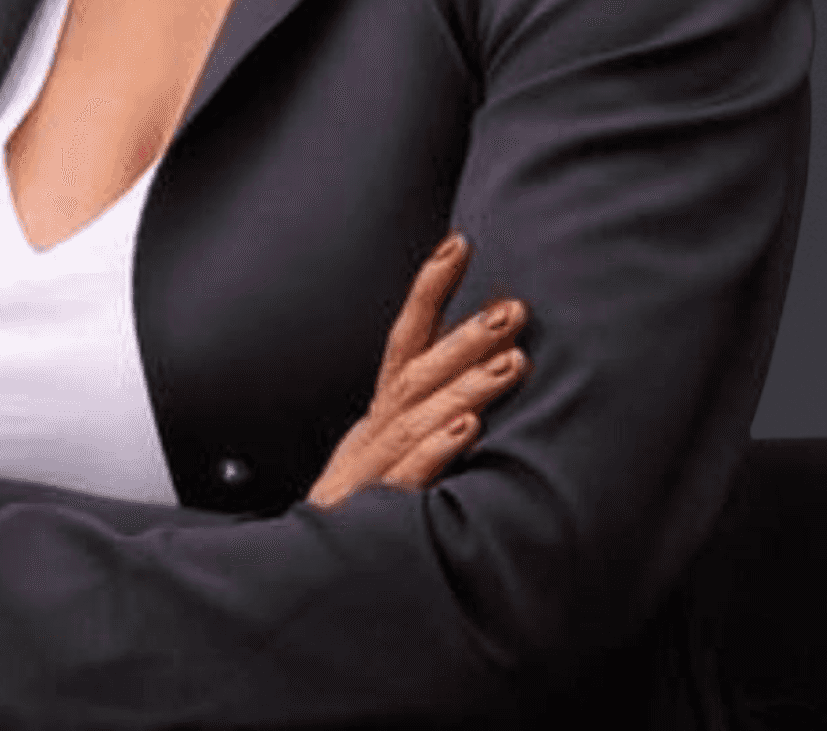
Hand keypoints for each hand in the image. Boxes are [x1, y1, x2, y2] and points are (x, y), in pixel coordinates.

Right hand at [306, 232, 528, 508]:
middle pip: (416, 373)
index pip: (405, 340)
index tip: (458, 243)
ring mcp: (369, 472)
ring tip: (511, 361)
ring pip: (416, 418)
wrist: (313, 583)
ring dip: (464, 385)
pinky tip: (467, 429)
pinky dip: (435, 451)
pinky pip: (406, 478)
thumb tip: (492, 376)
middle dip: (464, 336)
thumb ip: (432, 420)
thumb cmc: (371, 516)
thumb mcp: (397, 457)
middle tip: (512, 308)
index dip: (428, 290)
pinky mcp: (370, 515)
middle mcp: (373, 434)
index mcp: (381, 416)